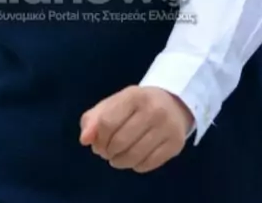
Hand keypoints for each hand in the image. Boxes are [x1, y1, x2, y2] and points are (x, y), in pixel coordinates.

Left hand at [78, 86, 193, 172]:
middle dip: (107, 152)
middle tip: (107, 152)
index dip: (98, 138)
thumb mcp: (113, 105)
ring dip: (119, 162)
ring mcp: (167, 127)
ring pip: (134, 156)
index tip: (98, 143)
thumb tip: (85, 140)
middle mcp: (154, 110)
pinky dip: (136, 166)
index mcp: (134, 96)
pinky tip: (134, 159)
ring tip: (117, 158)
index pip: (107, 123)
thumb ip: (93, 120)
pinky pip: (148, 164)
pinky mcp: (176, 144)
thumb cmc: (136, 106)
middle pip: (119, 142)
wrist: (173, 104)